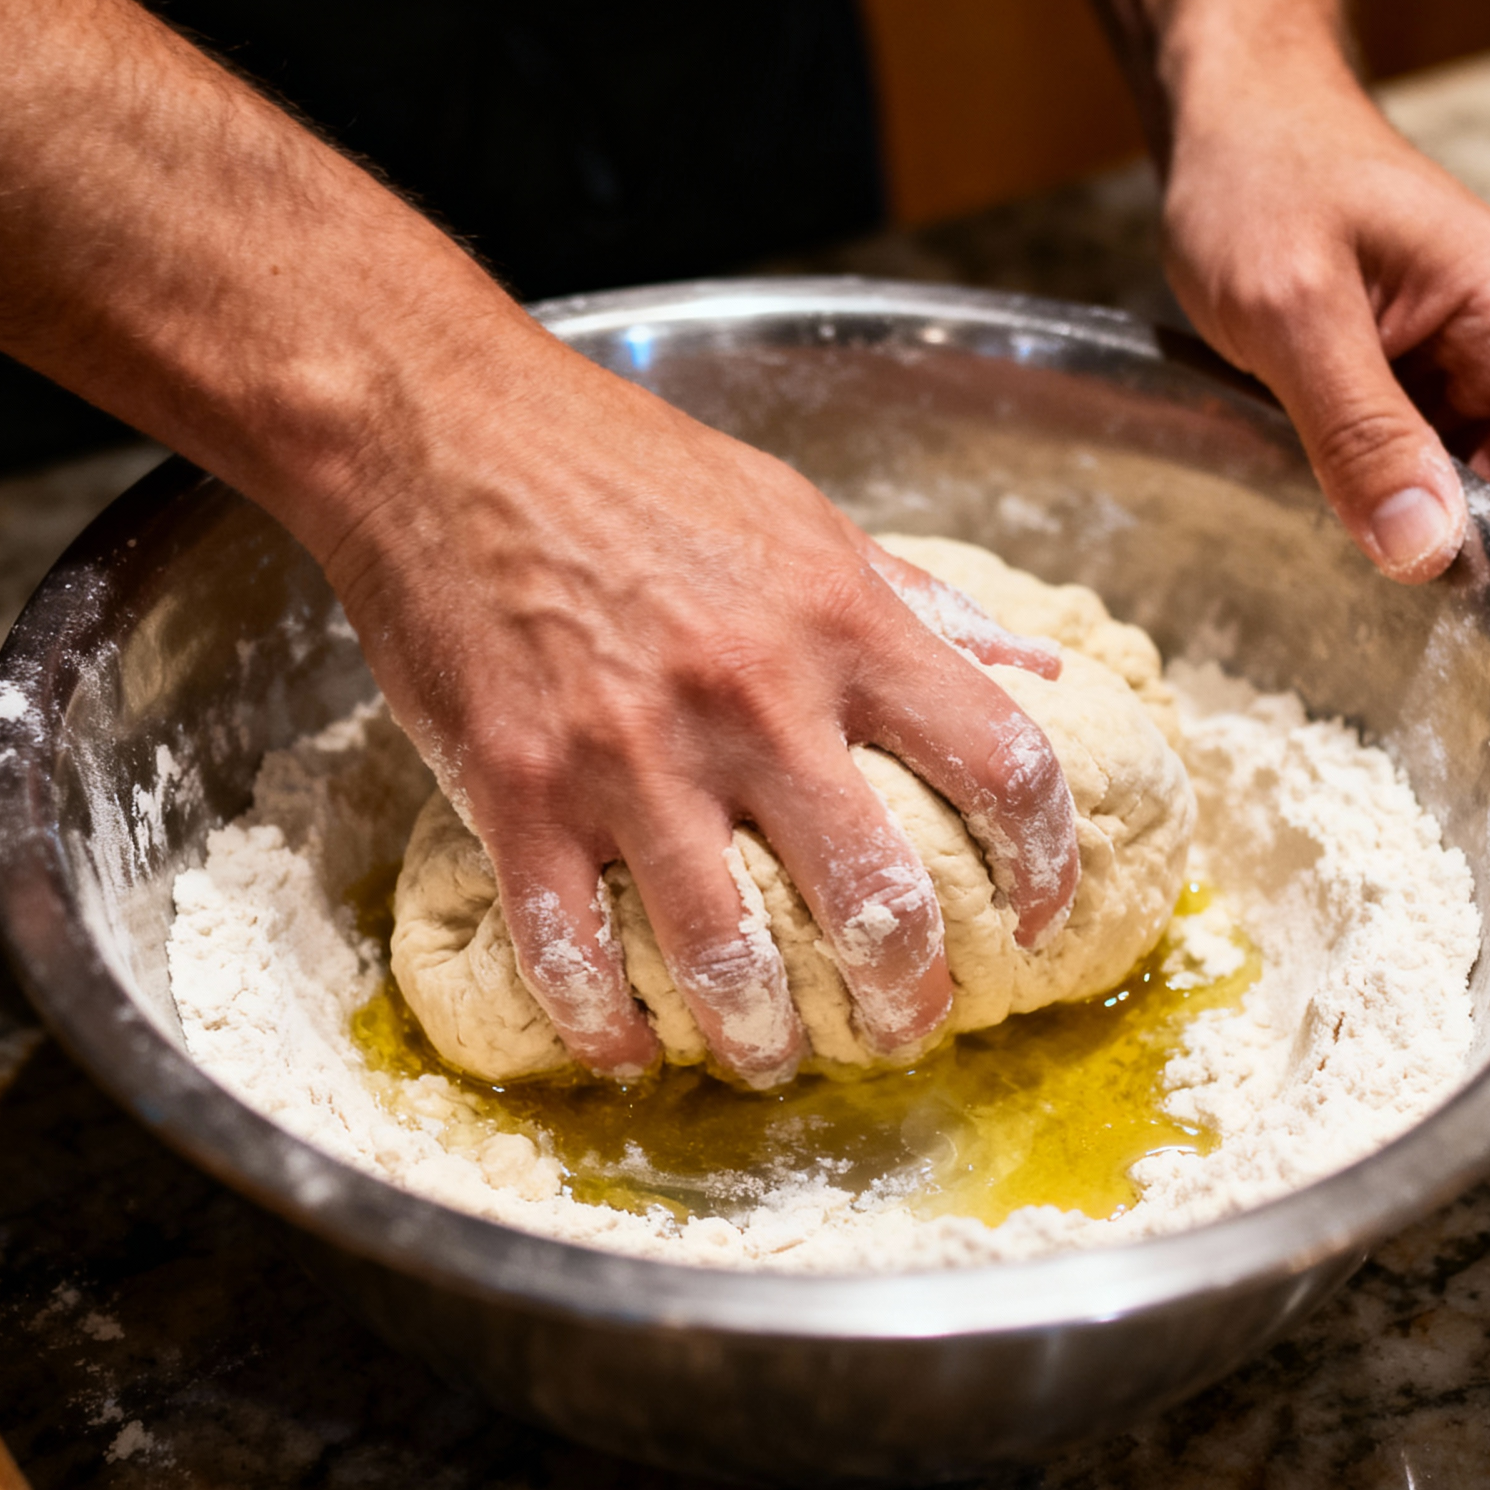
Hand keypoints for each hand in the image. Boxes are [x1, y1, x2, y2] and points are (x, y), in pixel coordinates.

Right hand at [320, 335, 1079, 1085]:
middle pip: (878, 902)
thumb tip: (1036, 673)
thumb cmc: (630, 470)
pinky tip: (629, 1051)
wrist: (443, 434)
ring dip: (762, 1039)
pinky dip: (607, 1031)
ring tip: (770, 1055)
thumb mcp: (802, 516)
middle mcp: (753, 700)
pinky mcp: (520, 795)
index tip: (1041, 918)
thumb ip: (920, 606)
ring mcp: (630, 757)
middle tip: (906, 1027)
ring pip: (729, 960)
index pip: (1001, 764)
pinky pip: (573, 956)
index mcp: (841, 625)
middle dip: (908, 998)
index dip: (1047, 865)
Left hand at [1149, 3, 1489, 585]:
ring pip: (1481, 498)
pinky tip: (1357, 550)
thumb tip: (1424, 548)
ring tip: (1383, 611)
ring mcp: (1472, 370)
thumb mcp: (1293, 308)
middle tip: (1438, 664)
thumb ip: (1358, 430)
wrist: (1230, 121)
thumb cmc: (1263, 178)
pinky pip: (1430, 477)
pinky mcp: (1421, 390)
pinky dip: (1399, 517)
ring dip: (1440, 549)